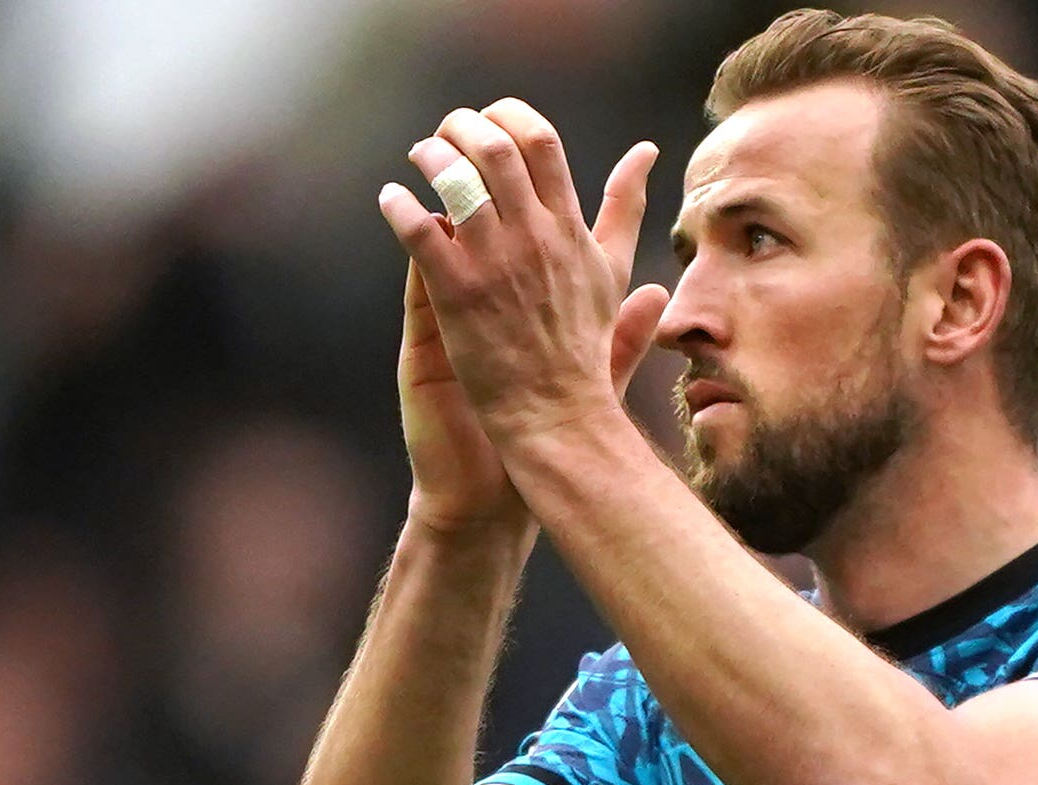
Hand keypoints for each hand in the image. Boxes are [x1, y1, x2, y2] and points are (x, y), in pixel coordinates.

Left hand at [381, 100, 669, 452]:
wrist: (557, 415)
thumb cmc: (582, 349)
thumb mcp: (611, 270)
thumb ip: (624, 209)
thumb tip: (645, 153)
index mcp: (567, 229)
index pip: (540, 142)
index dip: (507, 116)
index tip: (489, 121)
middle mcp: (533, 238)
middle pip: (494, 147)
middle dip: (461, 126)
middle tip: (445, 133)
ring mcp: (495, 265)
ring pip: (454, 181)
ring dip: (430, 157)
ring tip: (419, 158)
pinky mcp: (457, 295)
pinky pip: (420, 232)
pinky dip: (400, 207)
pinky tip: (391, 200)